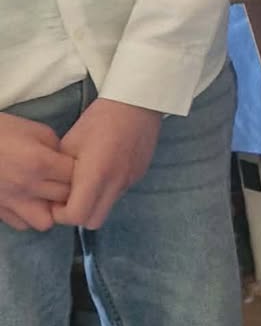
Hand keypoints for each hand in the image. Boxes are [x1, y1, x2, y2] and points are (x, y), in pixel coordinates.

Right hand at [0, 114, 73, 232]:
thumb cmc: (3, 131)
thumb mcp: (37, 131)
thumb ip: (57, 150)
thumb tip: (67, 165)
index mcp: (41, 163)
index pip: (76, 177)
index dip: (81, 172)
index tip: (77, 167)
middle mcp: (28, 187)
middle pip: (65, 199)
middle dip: (70, 190)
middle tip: (64, 180)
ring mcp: (10, 202)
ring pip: (44, 222)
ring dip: (50, 210)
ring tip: (46, 196)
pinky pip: (21, 224)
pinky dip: (28, 215)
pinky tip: (28, 201)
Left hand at [56, 99, 161, 229]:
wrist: (137, 104)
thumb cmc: (98, 120)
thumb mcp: (70, 144)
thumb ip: (62, 173)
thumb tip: (57, 191)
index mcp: (95, 175)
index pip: (76, 216)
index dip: (61, 213)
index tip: (56, 198)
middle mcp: (116, 183)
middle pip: (93, 222)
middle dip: (77, 214)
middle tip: (70, 195)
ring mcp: (130, 181)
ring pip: (108, 208)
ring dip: (94, 202)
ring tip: (88, 179)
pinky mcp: (139, 175)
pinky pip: (119, 193)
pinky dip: (108, 189)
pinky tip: (106, 167)